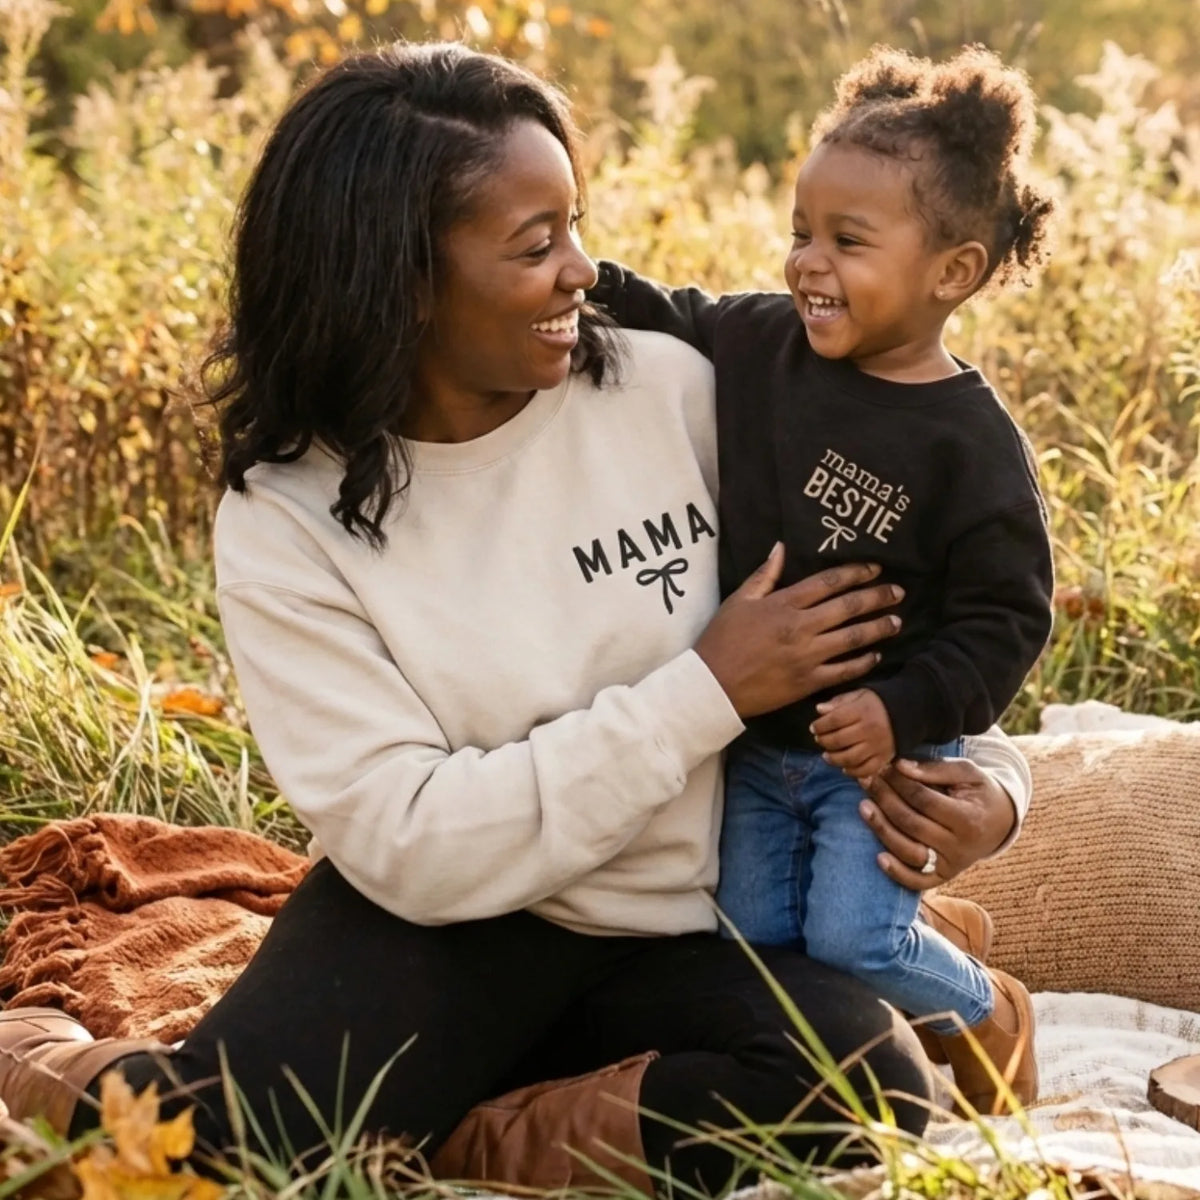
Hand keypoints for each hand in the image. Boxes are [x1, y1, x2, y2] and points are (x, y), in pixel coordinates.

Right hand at [695, 544, 902, 717]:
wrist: (713, 685)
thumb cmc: (722, 640)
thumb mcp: (739, 600)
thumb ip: (764, 574)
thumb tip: (781, 547)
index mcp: (784, 604)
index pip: (829, 582)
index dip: (856, 573)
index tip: (875, 569)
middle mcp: (801, 627)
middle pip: (849, 607)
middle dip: (877, 597)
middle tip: (898, 592)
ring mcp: (807, 656)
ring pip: (853, 638)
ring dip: (878, 628)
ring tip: (896, 621)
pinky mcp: (809, 682)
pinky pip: (845, 671)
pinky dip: (863, 662)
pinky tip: (875, 655)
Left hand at [810, 688, 894, 780]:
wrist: (906, 713)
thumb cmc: (875, 703)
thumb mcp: (857, 696)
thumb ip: (838, 702)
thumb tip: (819, 710)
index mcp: (862, 711)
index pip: (834, 720)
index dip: (820, 725)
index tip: (813, 728)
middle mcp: (869, 730)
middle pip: (839, 740)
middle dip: (824, 741)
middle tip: (819, 740)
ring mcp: (877, 746)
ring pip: (849, 758)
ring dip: (833, 759)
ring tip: (827, 755)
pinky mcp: (884, 759)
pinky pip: (865, 770)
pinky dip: (852, 772)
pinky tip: (844, 767)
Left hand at [858, 756, 1017, 890]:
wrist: (1001, 821)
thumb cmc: (980, 791)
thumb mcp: (967, 772)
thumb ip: (935, 769)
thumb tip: (900, 766)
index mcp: (968, 818)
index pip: (924, 800)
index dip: (900, 782)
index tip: (882, 767)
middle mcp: (961, 846)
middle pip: (912, 824)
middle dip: (885, 800)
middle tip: (866, 781)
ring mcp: (952, 864)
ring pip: (910, 851)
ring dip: (882, 830)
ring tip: (863, 806)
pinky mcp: (945, 875)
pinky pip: (919, 881)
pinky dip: (898, 873)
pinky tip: (878, 858)